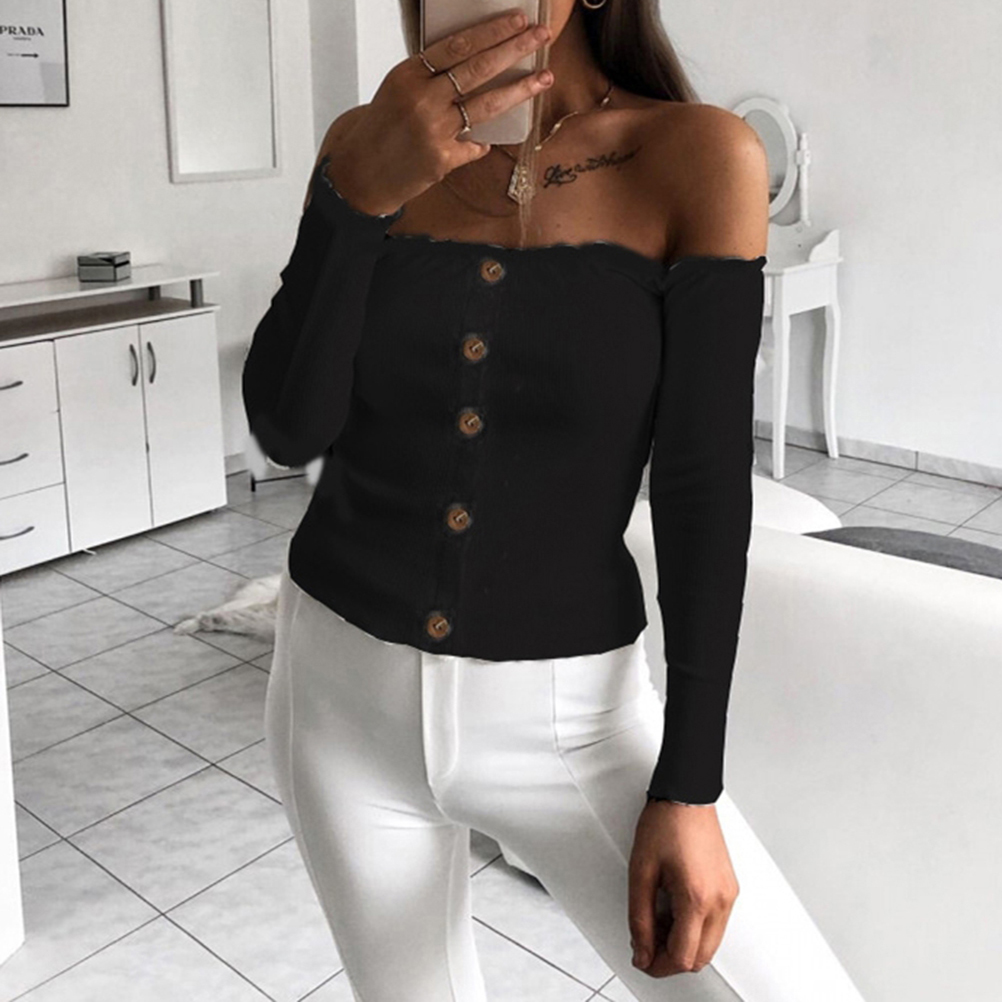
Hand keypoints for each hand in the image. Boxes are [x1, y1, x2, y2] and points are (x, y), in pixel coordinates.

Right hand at [308, 10, 554, 216]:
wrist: (362, 172)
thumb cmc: (384, 127)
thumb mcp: (400, 89)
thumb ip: (432, 77)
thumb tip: (477, 61)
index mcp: (409, 74)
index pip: (458, 45)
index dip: (492, 31)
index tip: (518, 19)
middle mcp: (421, 99)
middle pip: (478, 69)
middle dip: (515, 49)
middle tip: (542, 36)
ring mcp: (432, 131)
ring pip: (486, 106)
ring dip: (520, 90)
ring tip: (545, 78)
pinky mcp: (441, 160)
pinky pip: (475, 145)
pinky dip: (482, 142)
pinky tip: (486, 141)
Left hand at [627, 799, 738, 976]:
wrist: (686, 795)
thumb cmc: (665, 823)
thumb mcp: (640, 872)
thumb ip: (639, 918)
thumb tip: (641, 949)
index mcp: (697, 897)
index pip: (683, 956)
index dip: (658, 964)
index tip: (642, 957)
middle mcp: (720, 900)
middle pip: (701, 957)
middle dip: (672, 958)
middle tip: (647, 944)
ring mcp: (729, 894)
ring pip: (710, 944)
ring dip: (684, 944)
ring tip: (658, 921)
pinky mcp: (730, 887)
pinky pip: (716, 924)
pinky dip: (695, 928)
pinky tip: (674, 910)